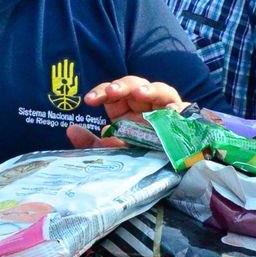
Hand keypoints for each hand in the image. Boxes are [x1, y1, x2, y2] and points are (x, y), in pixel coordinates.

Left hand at [67, 76, 182, 148]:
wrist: (172, 170)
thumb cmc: (141, 157)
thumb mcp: (113, 152)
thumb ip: (92, 143)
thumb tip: (71, 130)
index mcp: (127, 110)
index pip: (113, 94)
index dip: (101, 92)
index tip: (88, 100)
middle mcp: (146, 105)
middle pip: (134, 85)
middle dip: (122, 86)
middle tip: (112, 91)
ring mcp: (166, 109)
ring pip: (159, 90)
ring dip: (149, 89)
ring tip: (139, 93)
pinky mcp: (184, 119)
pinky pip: (182, 108)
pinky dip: (176, 108)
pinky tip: (170, 111)